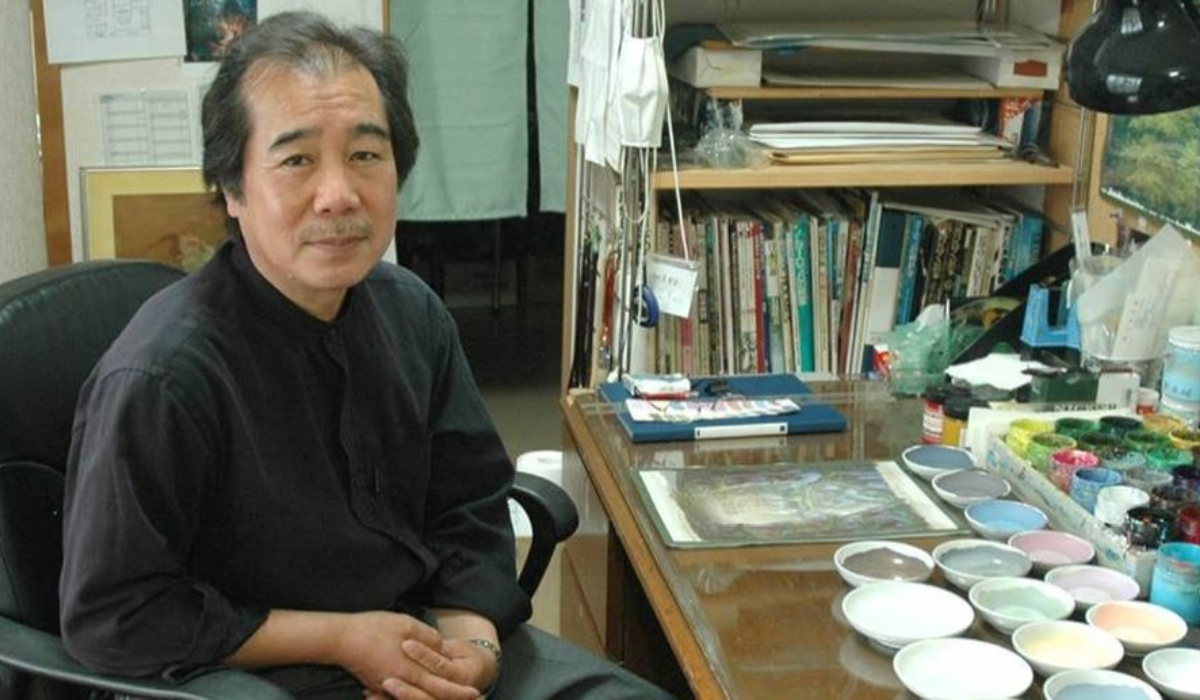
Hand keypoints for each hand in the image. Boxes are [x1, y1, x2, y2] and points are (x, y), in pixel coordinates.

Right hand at [333, 611, 476, 698]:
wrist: (340, 639)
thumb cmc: (373, 628)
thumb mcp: (405, 624)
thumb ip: (427, 637)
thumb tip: (441, 646)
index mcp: (409, 669)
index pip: (440, 685)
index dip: (458, 691)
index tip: (474, 692)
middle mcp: (399, 683)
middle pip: (429, 697)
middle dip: (450, 698)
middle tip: (470, 699)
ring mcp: (386, 687)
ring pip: (414, 699)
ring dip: (431, 698)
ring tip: (445, 696)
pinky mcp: (376, 686)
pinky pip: (396, 697)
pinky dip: (410, 697)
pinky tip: (419, 694)